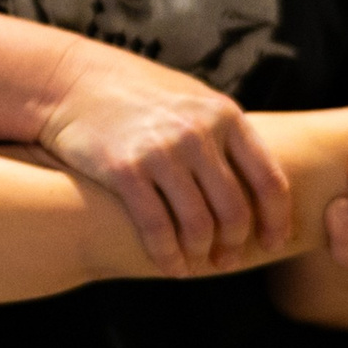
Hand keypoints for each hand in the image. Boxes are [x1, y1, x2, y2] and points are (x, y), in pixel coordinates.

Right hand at [35, 38, 292, 274]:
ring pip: (199, 225)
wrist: (72, 80)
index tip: (273, 243)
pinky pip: (157, 228)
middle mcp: (197, 133)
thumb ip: (223, 132)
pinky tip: (170, 266)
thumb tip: (257, 177)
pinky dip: (168, 256)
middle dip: (235, 245)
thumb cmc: (136, 93)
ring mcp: (161, 151)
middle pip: (234, 210)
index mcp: (224, 115)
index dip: (276, 221)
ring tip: (197, 263)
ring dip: (201, 254)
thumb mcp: (190, 99)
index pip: (269, 181)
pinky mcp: (125, 170)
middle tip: (227, 261)